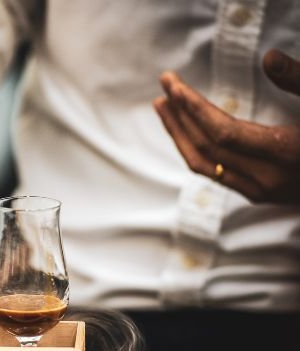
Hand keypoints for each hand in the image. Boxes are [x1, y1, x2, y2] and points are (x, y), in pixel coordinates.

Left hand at [154, 49, 299, 203]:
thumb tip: (268, 57)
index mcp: (286, 154)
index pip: (222, 133)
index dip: (193, 108)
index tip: (174, 85)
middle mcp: (267, 179)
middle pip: (205, 149)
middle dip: (179, 115)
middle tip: (164, 85)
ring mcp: (260, 191)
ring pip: (204, 165)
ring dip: (179, 134)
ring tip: (163, 106)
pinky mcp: (258, 195)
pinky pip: (213, 173)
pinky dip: (194, 149)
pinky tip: (187, 130)